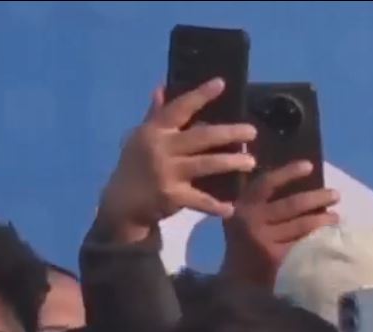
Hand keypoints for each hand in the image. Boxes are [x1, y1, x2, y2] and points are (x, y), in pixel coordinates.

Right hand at [95, 78, 257, 243]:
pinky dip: (215, 205)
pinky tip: (231, 207)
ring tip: (250, 162)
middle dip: (229, 133)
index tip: (221, 83)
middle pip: (201, 137)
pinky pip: (199, 200)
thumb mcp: (139, 139)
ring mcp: (167, 173)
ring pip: (206, 165)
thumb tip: (161, 87)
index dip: (200, 95)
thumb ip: (154, 115)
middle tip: (252, 132)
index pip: (178, 108)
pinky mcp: (172, 196)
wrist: (120, 204)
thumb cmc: (135, 167)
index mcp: (154, 132)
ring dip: (231, 163)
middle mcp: (161, 149)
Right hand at [221, 161, 340, 285]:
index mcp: (243, 207)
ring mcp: (264, 242)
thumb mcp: (243, 218)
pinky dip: (318, 240)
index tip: (309, 166)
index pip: (267, 183)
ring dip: (323, 219)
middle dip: (317, 197)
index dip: (288, 173)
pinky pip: (303, 245)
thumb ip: (260, 202)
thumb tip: (298, 181)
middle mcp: (251, 222)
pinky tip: (329, 238)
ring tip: (336, 217)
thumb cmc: (243, 244)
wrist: (235, 282)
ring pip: (301, 226)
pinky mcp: (276, 259)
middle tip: (336, 195)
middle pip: (291, 205)